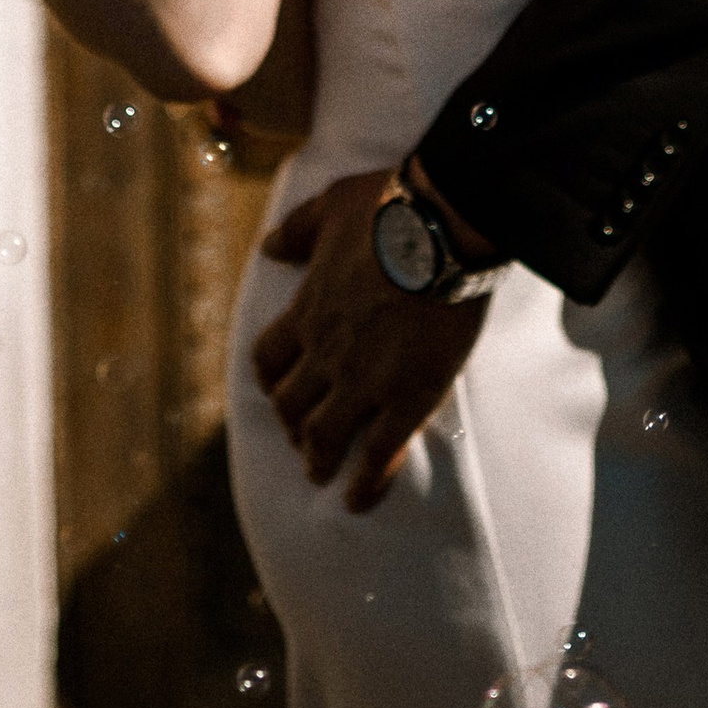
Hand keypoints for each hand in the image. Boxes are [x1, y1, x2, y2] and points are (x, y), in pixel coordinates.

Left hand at [251, 168, 489, 512]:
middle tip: (302, 436)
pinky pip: (378, 455)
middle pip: (291, 405)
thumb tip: (268, 248)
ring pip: (324, 438)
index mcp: (307, 311)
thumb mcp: (329, 206)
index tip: (277, 388)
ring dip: (317, 459)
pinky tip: (359, 501)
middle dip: (292, 424)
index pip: (270, 359)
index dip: (271, 378)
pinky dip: (365, 484)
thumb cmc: (387, 208)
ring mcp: (364, 382)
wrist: (439, 228)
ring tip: (321, 473)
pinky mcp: (407, 400)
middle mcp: (326, 354)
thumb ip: (296, 230)